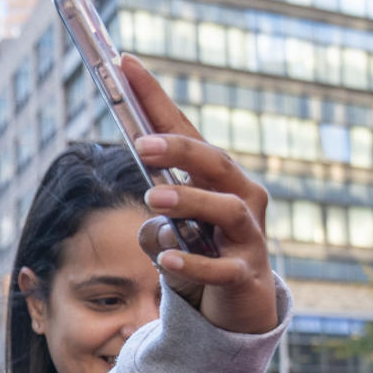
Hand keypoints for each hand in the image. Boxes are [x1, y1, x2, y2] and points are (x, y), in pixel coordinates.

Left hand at [122, 54, 277, 334]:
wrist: (239, 308)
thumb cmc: (203, 257)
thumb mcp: (170, 238)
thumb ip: (156, 226)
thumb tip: (152, 226)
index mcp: (217, 180)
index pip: (184, 132)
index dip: (156, 100)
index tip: (125, 64)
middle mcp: (240, 199)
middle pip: (215, 163)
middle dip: (181, 150)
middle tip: (142, 145)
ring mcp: (248, 238)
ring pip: (227, 210)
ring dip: (189, 200)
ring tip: (154, 199)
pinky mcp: (245, 276)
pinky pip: (221, 268)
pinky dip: (193, 261)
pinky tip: (164, 257)